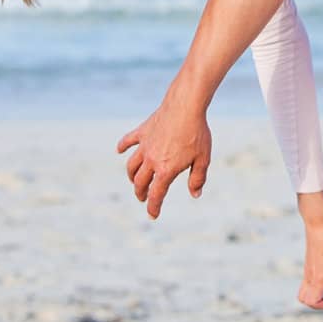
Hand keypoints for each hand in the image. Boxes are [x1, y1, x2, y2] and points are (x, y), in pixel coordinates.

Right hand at [115, 94, 212, 218]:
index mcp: (166, 170)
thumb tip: (195, 194)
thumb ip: (197, 178)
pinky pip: (128, 140)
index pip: (156, 195)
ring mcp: (145, 145)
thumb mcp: (203, 159)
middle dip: (141, 193)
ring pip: (132, 166)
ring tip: (135, 180)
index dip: (153, 208)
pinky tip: (119, 150)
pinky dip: (122, 146)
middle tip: (143, 197)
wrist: (186, 106)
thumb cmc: (197, 133)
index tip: (153, 215)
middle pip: (140, 183)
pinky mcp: (143, 131)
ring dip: (132, 176)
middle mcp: (151, 160)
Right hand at [295, 190, 322, 309]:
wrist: (318, 222)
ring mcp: (308, 268)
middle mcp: (311, 274)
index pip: (312, 301)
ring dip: (316, 294)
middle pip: (304, 299)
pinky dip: (316, 283)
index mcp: (319, 276)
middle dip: (317, 303)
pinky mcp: (309, 262)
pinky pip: (307, 280)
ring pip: (304, 290)